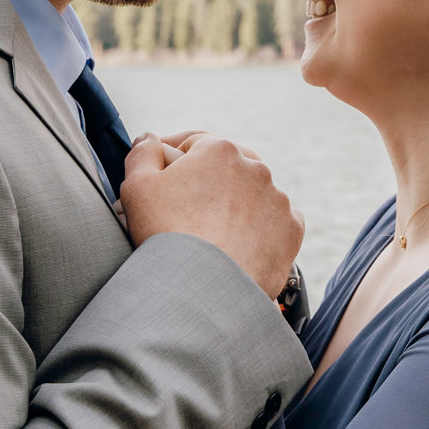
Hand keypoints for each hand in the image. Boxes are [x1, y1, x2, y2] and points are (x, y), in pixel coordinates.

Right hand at [120, 132, 303, 299]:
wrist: (203, 289)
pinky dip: (259, 230)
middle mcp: (256, 168)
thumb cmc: (167, 235)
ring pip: (252, 194)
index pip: (194, 144)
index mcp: (220, 150)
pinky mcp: (291, 231)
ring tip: (211, 232)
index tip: (162, 175)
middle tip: (186, 205)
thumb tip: (149, 139)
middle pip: (227, 168)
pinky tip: (237, 245)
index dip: (173, 157)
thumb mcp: (137, 187)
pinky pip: (274, 223)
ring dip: (235, 204)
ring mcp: (278, 200)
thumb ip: (142, 153)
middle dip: (208, 180)